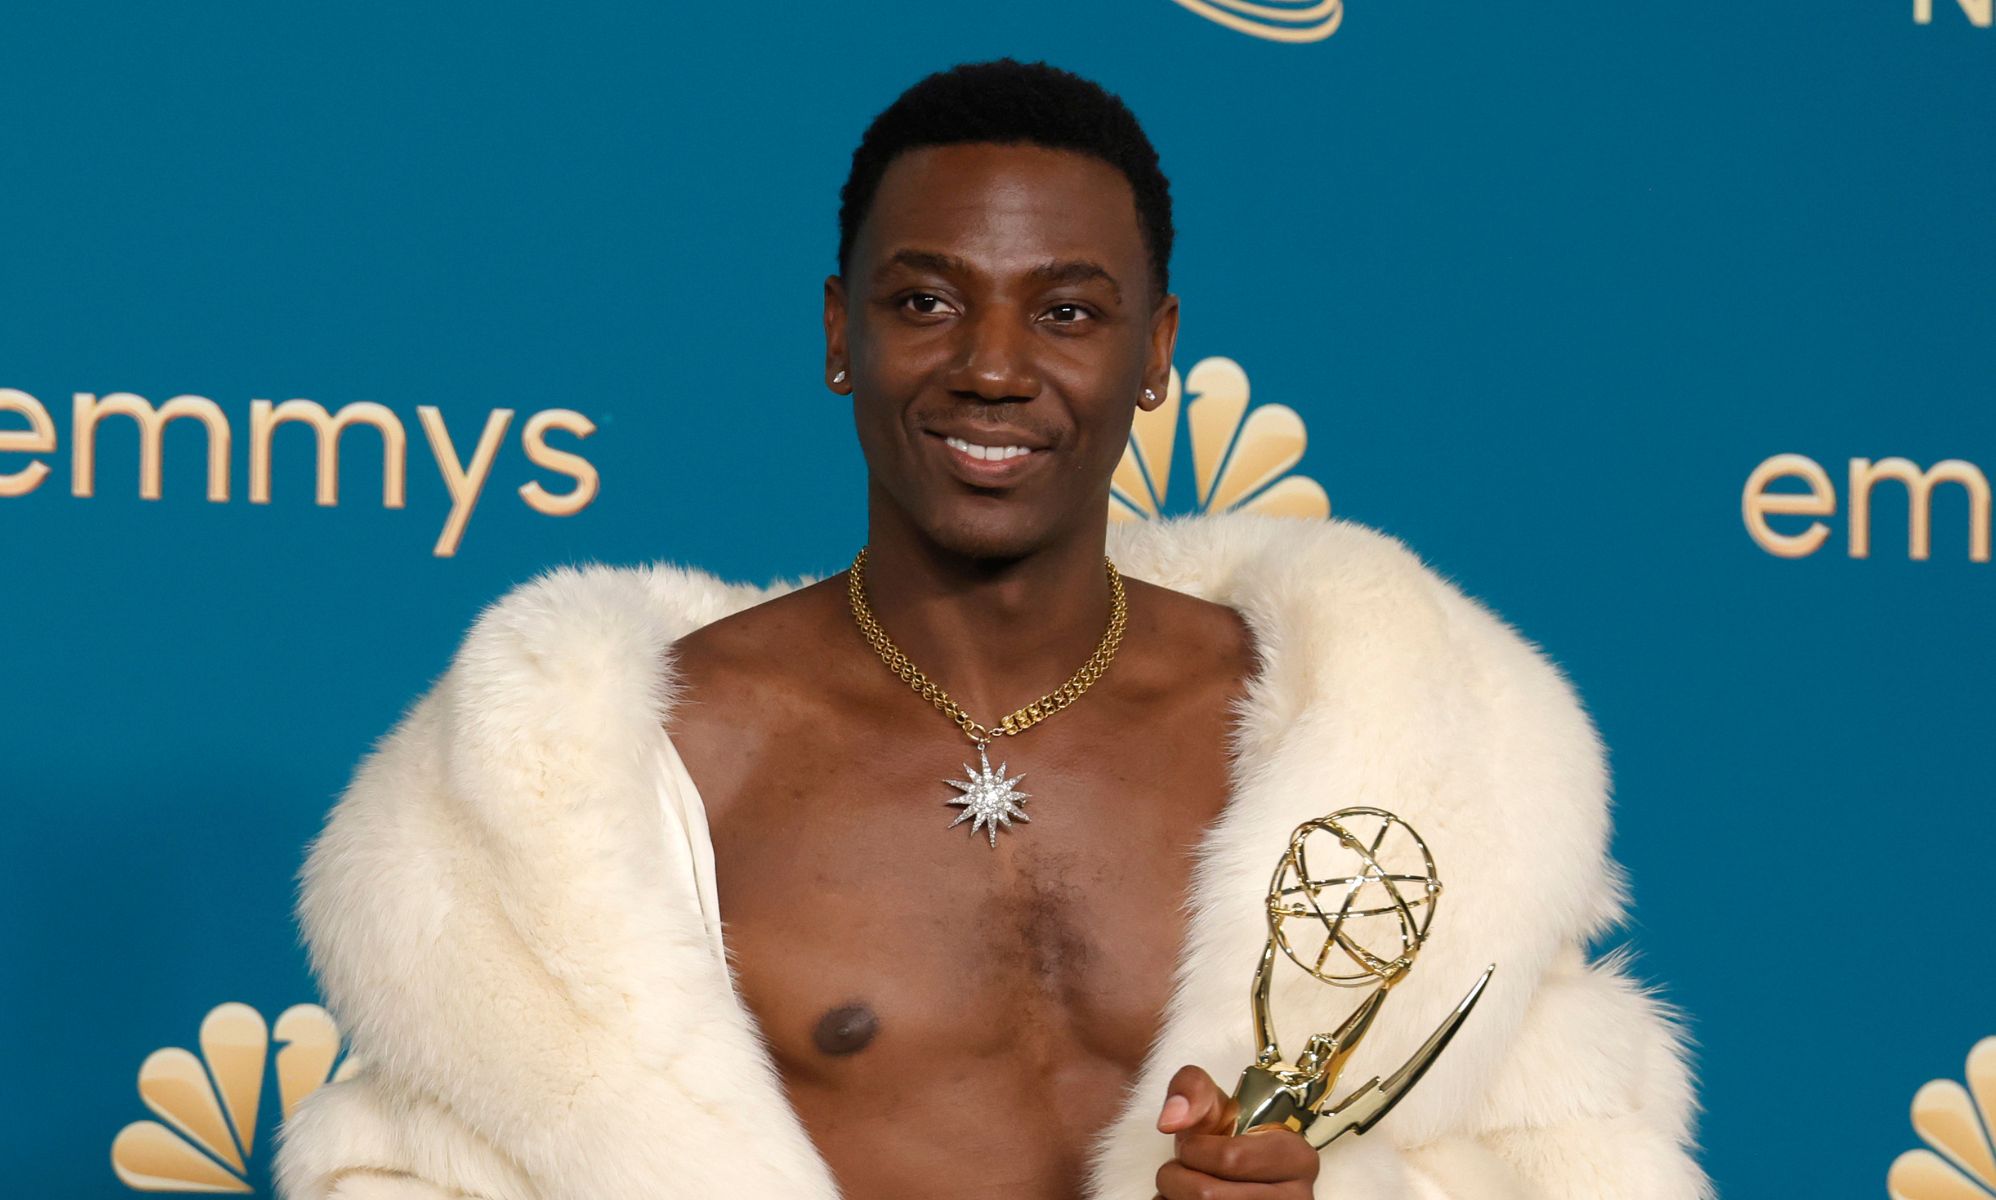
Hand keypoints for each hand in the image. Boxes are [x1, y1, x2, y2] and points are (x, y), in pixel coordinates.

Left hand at [1153, 1065, 1320, 1198]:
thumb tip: (1172, 1119)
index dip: (1194, 1151)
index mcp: (1298, 1158)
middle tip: (1183, 1169)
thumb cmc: (1223, 1143)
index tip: (1194, 1147)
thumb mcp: (1213, 1105)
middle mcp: (1298, 1198)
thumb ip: (1192, 1089)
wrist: (1229, 1177)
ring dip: (1172, 1196)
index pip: (1229, 1159)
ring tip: (1183, 1187)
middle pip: (1207, 1195)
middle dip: (1176, 1176)